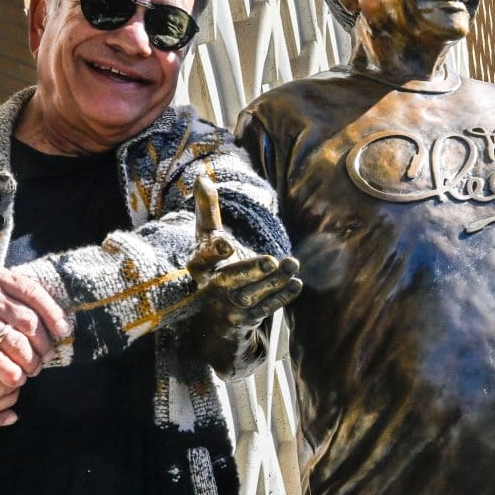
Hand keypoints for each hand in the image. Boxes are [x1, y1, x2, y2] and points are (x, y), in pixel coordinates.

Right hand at [0, 263, 70, 390]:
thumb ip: (7, 290)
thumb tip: (46, 310)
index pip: (34, 292)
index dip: (53, 314)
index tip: (63, 331)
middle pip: (29, 321)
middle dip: (43, 343)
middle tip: (46, 357)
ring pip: (15, 342)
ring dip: (29, 360)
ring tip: (32, 370)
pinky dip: (9, 371)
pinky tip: (16, 379)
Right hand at [185, 178, 300, 368]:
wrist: (210, 312)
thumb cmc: (210, 263)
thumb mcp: (205, 236)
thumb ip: (206, 208)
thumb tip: (201, 176)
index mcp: (198, 265)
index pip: (203, 257)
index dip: (214, 251)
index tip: (227, 244)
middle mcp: (209, 288)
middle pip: (230, 279)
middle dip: (250, 270)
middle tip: (270, 260)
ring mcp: (227, 305)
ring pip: (251, 294)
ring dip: (273, 282)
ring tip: (293, 265)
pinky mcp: (244, 318)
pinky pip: (264, 309)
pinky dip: (280, 297)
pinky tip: (296, 284)